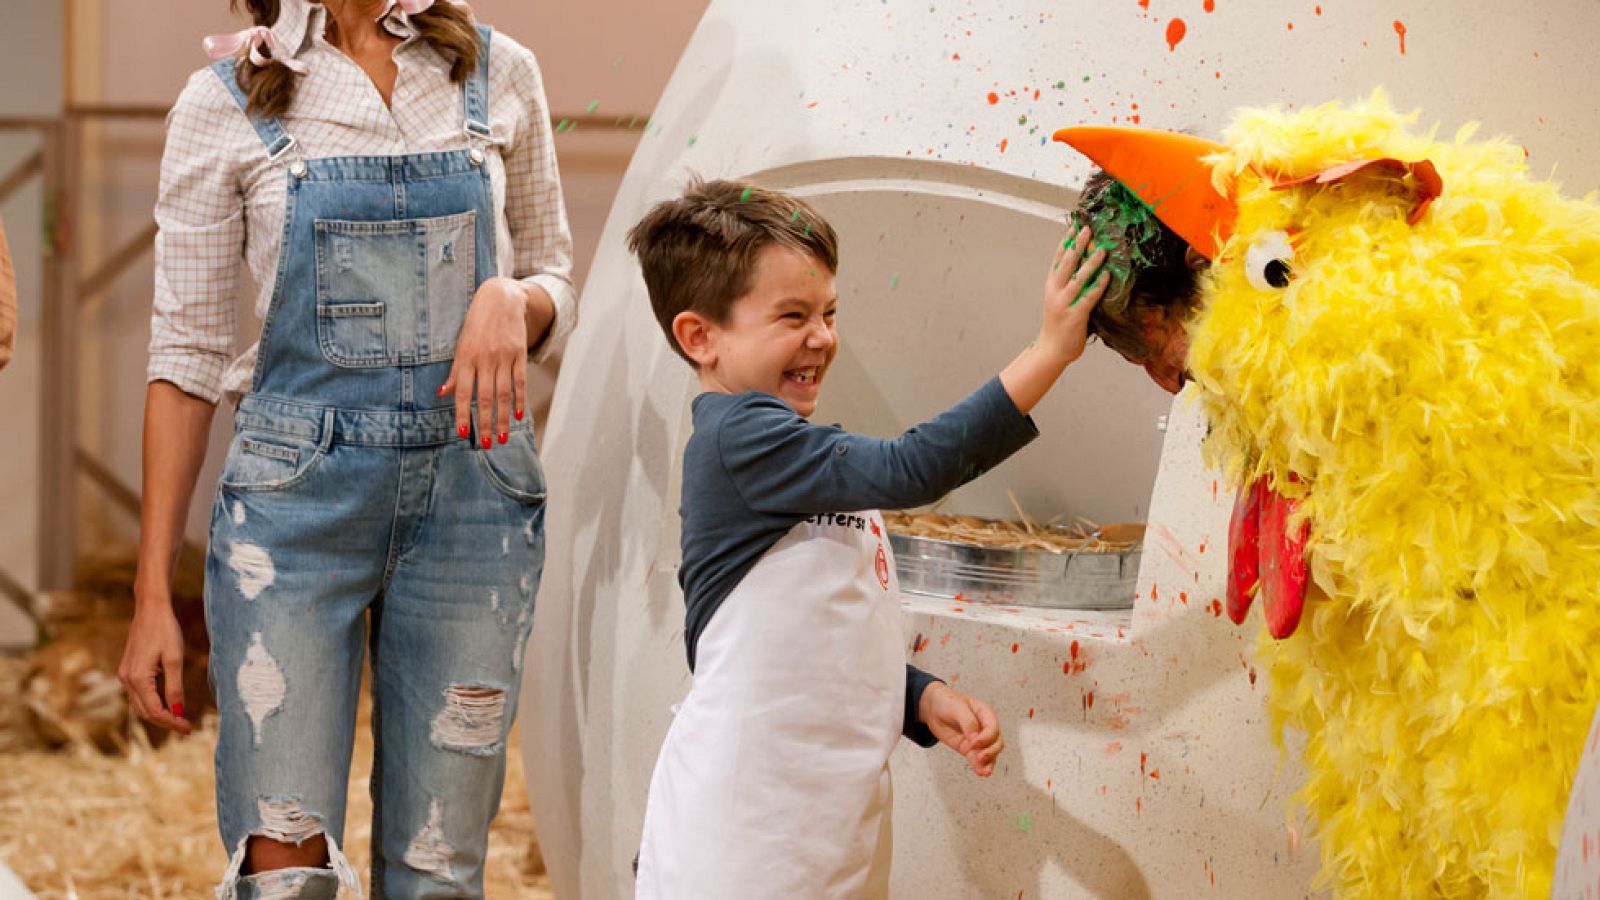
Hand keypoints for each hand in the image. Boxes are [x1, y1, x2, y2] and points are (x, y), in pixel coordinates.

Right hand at [117, 589, 190, 735]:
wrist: (150, 609)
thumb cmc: (165, 630)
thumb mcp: (175, 659)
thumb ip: (175, 688)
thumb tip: (178, 712)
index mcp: (137, 678)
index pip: (154, 711)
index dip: (172, 722)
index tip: (189, 729)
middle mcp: (126, 679)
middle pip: (144, 712)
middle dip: (165, 722)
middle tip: (186, 728)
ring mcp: (125, 674)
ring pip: (140, 705)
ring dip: (158, 714)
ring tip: (180, 719)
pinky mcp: (128, 669)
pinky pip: (139, 694)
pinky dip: (152, 702)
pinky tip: (168, 703)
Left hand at [441, 277, 537, 445]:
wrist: (500, 298)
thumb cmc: (477, 324)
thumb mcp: (461, 345)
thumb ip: (455, 371)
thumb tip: (442, 394)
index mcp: (466, 358)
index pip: (463, 392)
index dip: (462, 413)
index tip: (463, 434)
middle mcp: (485, 359)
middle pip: (485, 397)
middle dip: (485, 423)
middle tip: (486, 445)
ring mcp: (503, 357)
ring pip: (503, 394)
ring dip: (503, 418)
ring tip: (502, 438)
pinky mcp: (519, 353)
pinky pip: (519, 381)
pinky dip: (519, 399)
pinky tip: (518, 416)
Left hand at [919, 681, 1003, 776]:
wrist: (933, 707)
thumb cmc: (948, 701)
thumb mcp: (958, 707)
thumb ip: (968, 722)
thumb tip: (975, 738)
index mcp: (985, 714)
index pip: (993, 728)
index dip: (986, 737)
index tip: (975, 743)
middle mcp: (984, 728)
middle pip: (996, 743)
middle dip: (991, 752)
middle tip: (980, 757)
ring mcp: (977, 740)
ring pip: (990, 754)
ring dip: (988, 763)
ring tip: (984, 771)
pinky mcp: (968, 749)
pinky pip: (977, 760)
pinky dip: (979, 767)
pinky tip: (980, 772)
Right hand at [1038, 225, 1109, 364]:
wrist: (1051, 349)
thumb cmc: (1058, 324)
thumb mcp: (1058, 299)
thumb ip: (1067, 284)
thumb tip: (1084, 265)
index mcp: (1051, 285)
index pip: (1058, 259)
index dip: (1066, 242)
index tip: (1075, 227)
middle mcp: (1055, 291)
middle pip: (1066, 263)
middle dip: (1077, 245)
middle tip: (1087, 230)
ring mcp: (1064, 303)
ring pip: (1078, 278)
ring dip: (1091, 262)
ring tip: (1102, 250)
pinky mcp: (1075, 315)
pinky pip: (1089, 296)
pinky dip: (1098, 285)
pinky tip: (1107, 276)